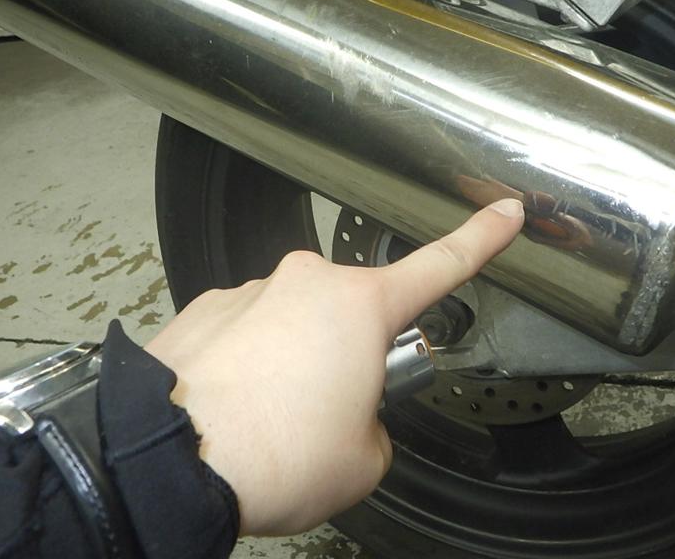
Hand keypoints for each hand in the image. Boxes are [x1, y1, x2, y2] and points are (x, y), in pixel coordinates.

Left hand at [144, 199, 524, 535]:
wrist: (169, 463)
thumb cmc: (272, 456)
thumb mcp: (363, 459)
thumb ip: (375, 426)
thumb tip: (351, 416)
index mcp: (361, 307)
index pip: (441, 265)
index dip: (482, 239)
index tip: (505, 212)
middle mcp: (307, 283)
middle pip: (354, 314)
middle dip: (352, 356)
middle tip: (327, 414)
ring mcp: (251, 291)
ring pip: (295, 327)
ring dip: (295, 365)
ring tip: (271, 420)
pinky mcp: (205, 310)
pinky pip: (247, 335)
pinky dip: (249, 368)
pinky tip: (235, 408)